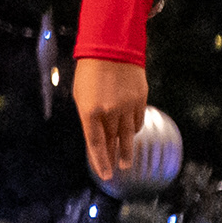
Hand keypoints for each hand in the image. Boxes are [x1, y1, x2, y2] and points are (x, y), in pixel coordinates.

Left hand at [75, 55, 148, 186]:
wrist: (111, 48)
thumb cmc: (89, 71)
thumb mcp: (81, 94)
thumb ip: (89, 116)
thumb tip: (98, 133)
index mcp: (90, 111)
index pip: (96, 143)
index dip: (100, 161)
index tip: (105, 174)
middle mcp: (110, 112)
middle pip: (113, 141)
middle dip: (113, 157)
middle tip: (116, 171)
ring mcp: (127, 107)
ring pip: (128, 134)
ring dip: (127, 150)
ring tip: (126, 163)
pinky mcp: (140, 100)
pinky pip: (138, 121)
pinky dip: (134, 130)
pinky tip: (132, 135)